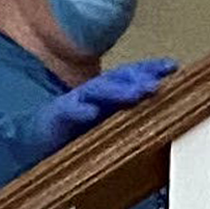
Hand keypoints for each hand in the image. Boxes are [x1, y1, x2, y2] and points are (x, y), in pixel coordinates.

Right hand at [34, 58, 177, 154]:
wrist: (37, 142)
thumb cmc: (77, 133)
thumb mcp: (109, 125)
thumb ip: (131, 117)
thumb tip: (166, 115)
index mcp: (107, 94)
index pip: (131, 76)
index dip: (150, 69)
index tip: (172, 66)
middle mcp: (92, 92)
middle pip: (117, 78)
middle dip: (138, 77)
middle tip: (157, 83)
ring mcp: (73, 102)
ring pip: (96, 92)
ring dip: (116, 91)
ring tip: (135, 94)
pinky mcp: (56, 116)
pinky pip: (68, 112)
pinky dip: (79, 111)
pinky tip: (90, 112)